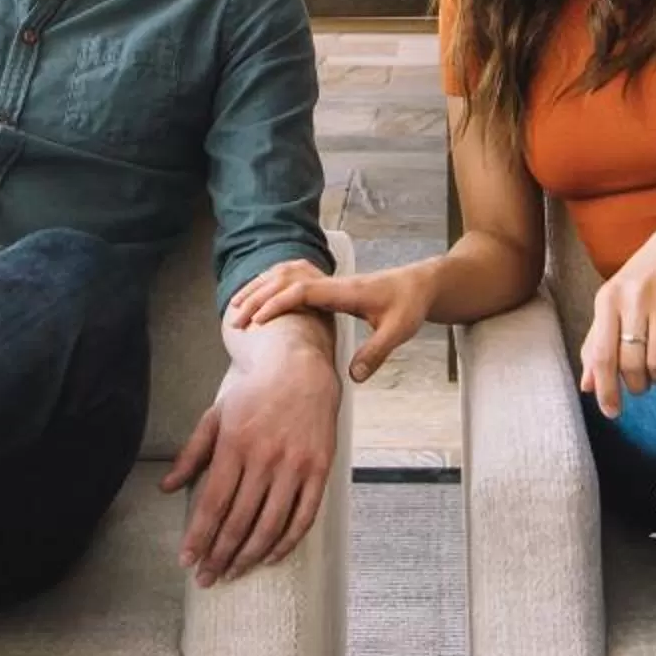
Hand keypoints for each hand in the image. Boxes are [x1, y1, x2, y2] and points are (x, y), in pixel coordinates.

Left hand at [160, 320, 337, 586]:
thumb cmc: (254, 392)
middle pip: (239, 520)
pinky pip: (304, 516)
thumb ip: (192, 453)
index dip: (199, 537)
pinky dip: (286, 542)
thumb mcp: (216, 415)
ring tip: (233, 573)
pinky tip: (270, 556)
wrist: (302, 367)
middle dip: (220, 555)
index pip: (213, 503)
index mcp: (235, 444)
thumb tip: (168, 488)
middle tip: (207, 578)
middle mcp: (265, 457)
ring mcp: (295, 465)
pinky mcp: (320, 469)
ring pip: (270, 524)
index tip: (188, 561)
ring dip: (249, 556)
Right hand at [229, 258, 438, 383]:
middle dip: (259, 298)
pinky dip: (272, 290)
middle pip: (287, 282)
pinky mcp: (330, 288)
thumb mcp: (398, 331)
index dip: (279, 303)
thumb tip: (354, 377)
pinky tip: (259, 303)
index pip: (304, 291)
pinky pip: (294, 283)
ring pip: (287, 278)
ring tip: (237, 309)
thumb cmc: (409, 305)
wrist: (419, 284)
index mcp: (346, 292)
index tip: (258, 319)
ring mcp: (331, 283)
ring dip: (261, 290)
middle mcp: (334, 284)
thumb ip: (376, 352)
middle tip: (236, 318)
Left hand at [579, 222, 655, 419]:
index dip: (606, 390)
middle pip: (633, 364)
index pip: (602, 355)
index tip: (613, 413)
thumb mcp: (614, 304)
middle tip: (645, 383)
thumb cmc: (644, 280)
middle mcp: (634, 297)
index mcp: (608, 300)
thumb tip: (587, 387)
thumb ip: (597, 343)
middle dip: (640, 384)